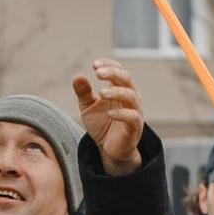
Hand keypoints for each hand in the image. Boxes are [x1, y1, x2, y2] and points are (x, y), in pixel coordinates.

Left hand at [74, 60, 144, 175]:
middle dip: (113, 73)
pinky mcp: (135, 127)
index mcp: (120, 89)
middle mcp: (130, 97)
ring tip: (101, 92)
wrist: (109, 150)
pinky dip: (122, 113)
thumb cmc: (101, 125)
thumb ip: (83, 93)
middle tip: (98, 73)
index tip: (94, 65)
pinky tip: (109, 113)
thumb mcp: (88, 107)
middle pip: (127, 79)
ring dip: (116, 92)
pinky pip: (133, 117)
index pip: (119, 71)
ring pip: (131, 96)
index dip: (109, 65)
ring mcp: (135, 112)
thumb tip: (77, 76)